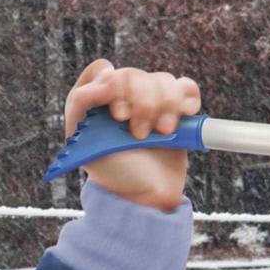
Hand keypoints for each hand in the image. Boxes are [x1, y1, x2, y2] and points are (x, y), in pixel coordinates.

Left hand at [63, 59, 200, 211]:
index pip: (105, 71)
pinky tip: (184, 115)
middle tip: (138, 134)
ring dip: (165, 106)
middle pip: (136, 75)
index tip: (118, 115)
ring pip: (163, 80)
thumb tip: (107, 71)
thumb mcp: (83, 141)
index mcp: (98, 101)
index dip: (114, 87)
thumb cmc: (114, 174)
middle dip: (141, 104)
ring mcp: (153, 104)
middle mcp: (125, 98)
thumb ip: (82, 101)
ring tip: (162, 134)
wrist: (147, 198)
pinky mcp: (179, 114)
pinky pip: (187, 88)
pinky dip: (187, 97)